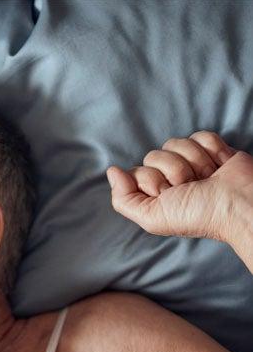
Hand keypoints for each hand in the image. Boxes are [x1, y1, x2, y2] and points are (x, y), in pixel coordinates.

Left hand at [107, 131, 252, 242]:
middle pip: (154, 155)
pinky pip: (200, 135)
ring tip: (206, 179)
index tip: (168, 194)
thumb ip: (123, 199)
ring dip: (194, 162)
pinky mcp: (212, 149)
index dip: (152, 181)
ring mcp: (190, 162)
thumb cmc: (198, 215)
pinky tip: (218, 166)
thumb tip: (112, 171)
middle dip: (174, 171)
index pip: (137, 171)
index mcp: (153, 193)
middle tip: (191, 187)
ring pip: (176, 143)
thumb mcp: (151, 217)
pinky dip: (211, 150)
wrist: (239, 203)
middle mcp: (169, 177)